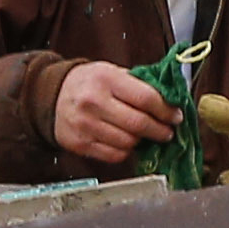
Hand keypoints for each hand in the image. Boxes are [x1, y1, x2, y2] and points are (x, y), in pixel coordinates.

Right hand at [51, 59, 178, 162]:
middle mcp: (94, 102)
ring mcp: (85, 125)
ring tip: (145, 135)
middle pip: (139, 124)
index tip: (176, 116)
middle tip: (167, 131)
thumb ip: (140, 84)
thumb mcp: (112, 72)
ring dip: (142, 141)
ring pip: (128, 142)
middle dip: (160, 131)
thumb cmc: (89, 83)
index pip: (146, 98)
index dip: (166, 111)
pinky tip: (127, 142)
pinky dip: (126, 151)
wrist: (52, 95)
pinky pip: (114, 155)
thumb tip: (172, 99)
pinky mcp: (80, 144)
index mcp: (106, 78)